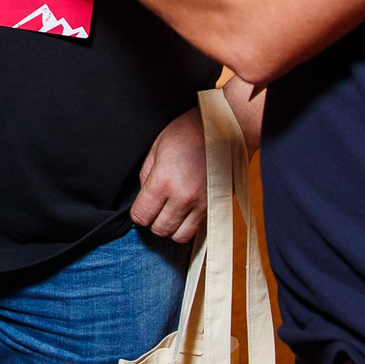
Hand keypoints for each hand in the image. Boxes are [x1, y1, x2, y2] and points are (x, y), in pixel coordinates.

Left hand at [130, 108, 205, 242]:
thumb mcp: (157, 147)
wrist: (225, 128)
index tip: (142, 206)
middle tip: (156, 208)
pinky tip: (186, 212)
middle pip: (159, 229)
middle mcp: (182, 197)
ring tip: (171, 212)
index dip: (138, 213)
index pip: (141, 215)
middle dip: (153, 221)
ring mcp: (201, 203)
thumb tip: (144, 196)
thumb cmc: (189, 131)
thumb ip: (146, 175)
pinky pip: (198, 230)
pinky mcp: (215, 205)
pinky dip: (189, 225)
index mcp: (163, 181)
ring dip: (171, 227)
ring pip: (179, 236)